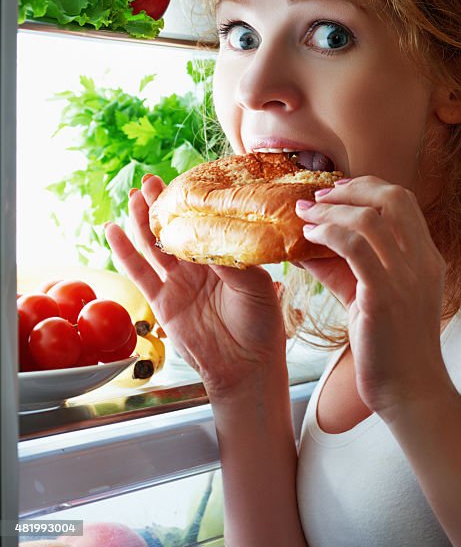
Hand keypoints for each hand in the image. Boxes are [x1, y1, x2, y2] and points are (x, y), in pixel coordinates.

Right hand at [105, 174, 285, 399]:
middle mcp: (201, 267)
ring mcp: (180, 283)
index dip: (192, 204)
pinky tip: (113, 230)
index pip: (206, 224)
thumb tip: (208, 236)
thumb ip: (231, 261)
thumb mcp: (255, 286)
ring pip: (156, 246)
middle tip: (150, 180)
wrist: (246, 366)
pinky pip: (140, 272)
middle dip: (163, 205)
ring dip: (143, 221)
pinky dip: (124, 251)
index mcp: (227, 258)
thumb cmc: (261, 325)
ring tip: (134, 195)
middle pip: (176, 230)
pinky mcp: (163, 302)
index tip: (184, 181)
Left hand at [295, 177, 452, 418]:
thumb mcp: (373, 298)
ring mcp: (406, 277)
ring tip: (305, 216)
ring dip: (331, 210)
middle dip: (352, 189)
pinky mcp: (384, 295)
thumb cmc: (392, 348)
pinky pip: (354, 248)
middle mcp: (422, 261)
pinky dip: (328, 234)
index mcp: (427, 258)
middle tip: (318, 197)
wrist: (411, 390)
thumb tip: (309, 246)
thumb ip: (347, 270)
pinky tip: (308, 239)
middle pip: (393, 197)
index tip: (337, 192)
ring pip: (369, 218)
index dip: (369, 187)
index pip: (404, 201)